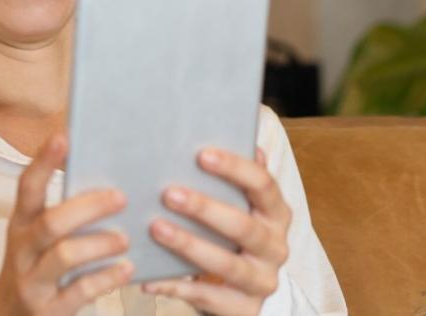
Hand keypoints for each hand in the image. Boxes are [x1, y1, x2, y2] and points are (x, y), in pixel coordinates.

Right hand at [0, 133, 134, 315]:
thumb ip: (62, 211)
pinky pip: (80, 291)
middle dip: (88, 208)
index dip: (43, 162)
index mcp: (20, 223)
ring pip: (66, 256)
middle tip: (120, 198)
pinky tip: (126, 269)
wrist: (11, 315)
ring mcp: (33, 281)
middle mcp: (22, 249)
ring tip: (125, 239)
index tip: (63, 137)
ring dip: (101, 244)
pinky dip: (107, 278)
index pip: (27, 187)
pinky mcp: (48, 309)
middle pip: (52, 223)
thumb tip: (108, 177)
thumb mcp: (37, 235)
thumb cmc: (36, 263)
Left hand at [141, 147, 290, 315]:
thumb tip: (225, 128)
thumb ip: (232, 177)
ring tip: (156, 229)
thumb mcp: (238, 204)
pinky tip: (149, 277)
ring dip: (189, 245)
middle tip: (168, 193)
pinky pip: (209, 297)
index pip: (263, 185)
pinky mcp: (244, 309)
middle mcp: (275, 247)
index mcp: (275, 213)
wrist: (242, 290)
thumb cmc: (231, 233)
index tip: (202, 154)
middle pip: (243, 226)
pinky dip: (177, 286)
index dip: (235, 169)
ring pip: (227, 264)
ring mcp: (262, 280)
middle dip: (204, 208)